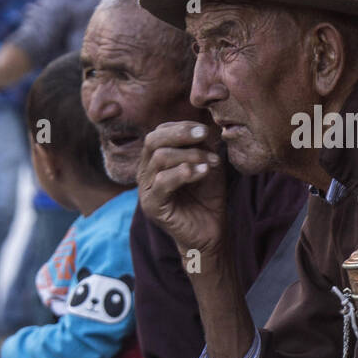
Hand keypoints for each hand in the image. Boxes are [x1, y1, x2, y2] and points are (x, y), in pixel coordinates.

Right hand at [137, 122, 226, 256]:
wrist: (211, 231)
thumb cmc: (208, 197)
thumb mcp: (207, 165)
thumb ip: (201, 147)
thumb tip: (203, 128)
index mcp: (155, 160)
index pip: (159, 133)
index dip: (181, 126)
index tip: (205, 130)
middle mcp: (146, 172)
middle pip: (153, 140)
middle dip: (180, 134)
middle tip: (204, 135)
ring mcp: (146, 189)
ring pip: (159, 158)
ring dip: (190, 155)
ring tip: (211, 163)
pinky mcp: (152, 205)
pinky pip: (163, 182)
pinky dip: (184, 173)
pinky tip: (202, 172)